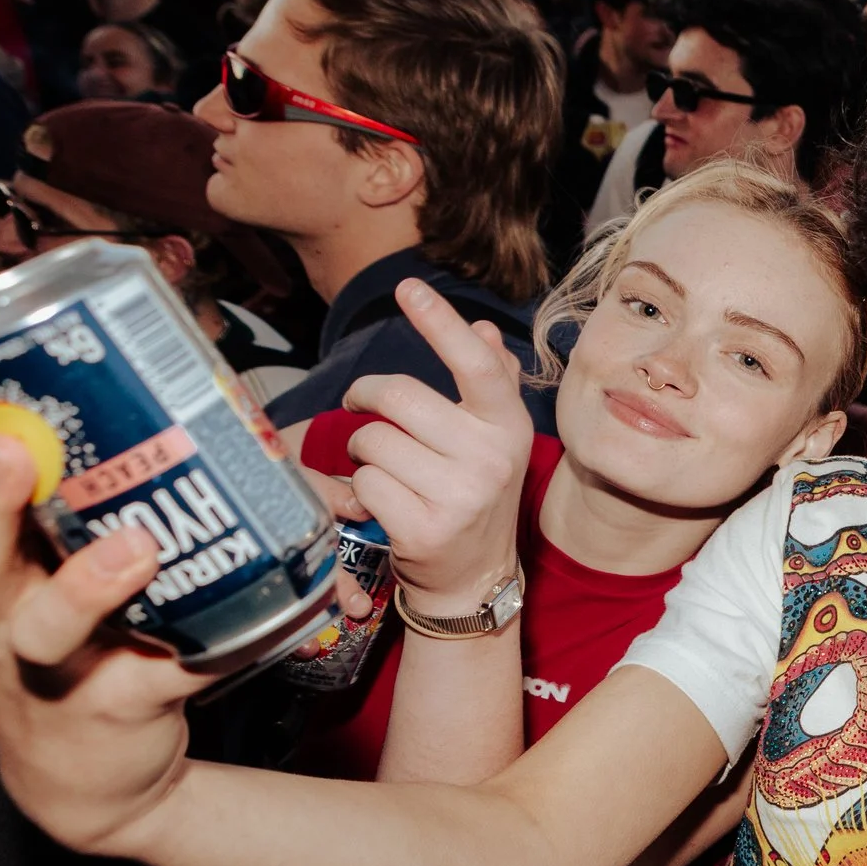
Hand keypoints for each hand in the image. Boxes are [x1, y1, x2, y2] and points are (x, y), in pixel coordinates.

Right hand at [0, 434, 210, 851]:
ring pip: (52, 628)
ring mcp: (59, 672)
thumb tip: (137, 422)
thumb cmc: (78, 657)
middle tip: (11, 452)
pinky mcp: (123, 708)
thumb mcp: (55, 593)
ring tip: (136, 547)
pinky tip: (270, 612)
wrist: (87, 782)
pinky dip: (222, 642)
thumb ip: (78, 527)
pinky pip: (175, 670)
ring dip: (88, 584)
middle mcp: (10, 626)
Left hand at [337, 280, 531, 613]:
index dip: (440, 323)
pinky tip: (382, 503)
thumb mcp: (493, 439)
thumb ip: (491, 382)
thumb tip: (484, 329)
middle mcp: (490, 457)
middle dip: (365, 400)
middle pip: (397, 396)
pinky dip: (359, 490)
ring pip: (372, 441)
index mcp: (507, 426)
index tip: (409, 288)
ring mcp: (459, 495)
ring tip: (382, 467)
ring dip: (361, 451)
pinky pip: (362, 483)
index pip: (475, 365)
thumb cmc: (475, 494)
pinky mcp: (423, 528)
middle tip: (362, 410)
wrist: (474, 578)